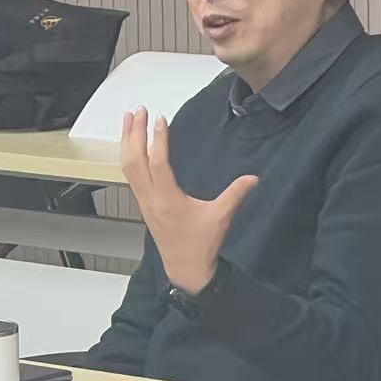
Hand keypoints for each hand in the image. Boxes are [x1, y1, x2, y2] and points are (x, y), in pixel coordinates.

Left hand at [120, 107, 256, 294]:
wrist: (186, 270)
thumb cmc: (202, 244)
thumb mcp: (221, 217)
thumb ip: (235, 194)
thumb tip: (253, 177)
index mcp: (168, 200)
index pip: (157, 163)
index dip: (158, 140)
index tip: (160, 119)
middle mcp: (151, 198)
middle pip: (134, 161)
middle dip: (134, 134)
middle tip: (138, 110)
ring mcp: (144, 202)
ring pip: (128, 167)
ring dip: (127, 142)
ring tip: (128, 120)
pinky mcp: (144, 204)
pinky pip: (130, 176)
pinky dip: (129, 156)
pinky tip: (132, 146)